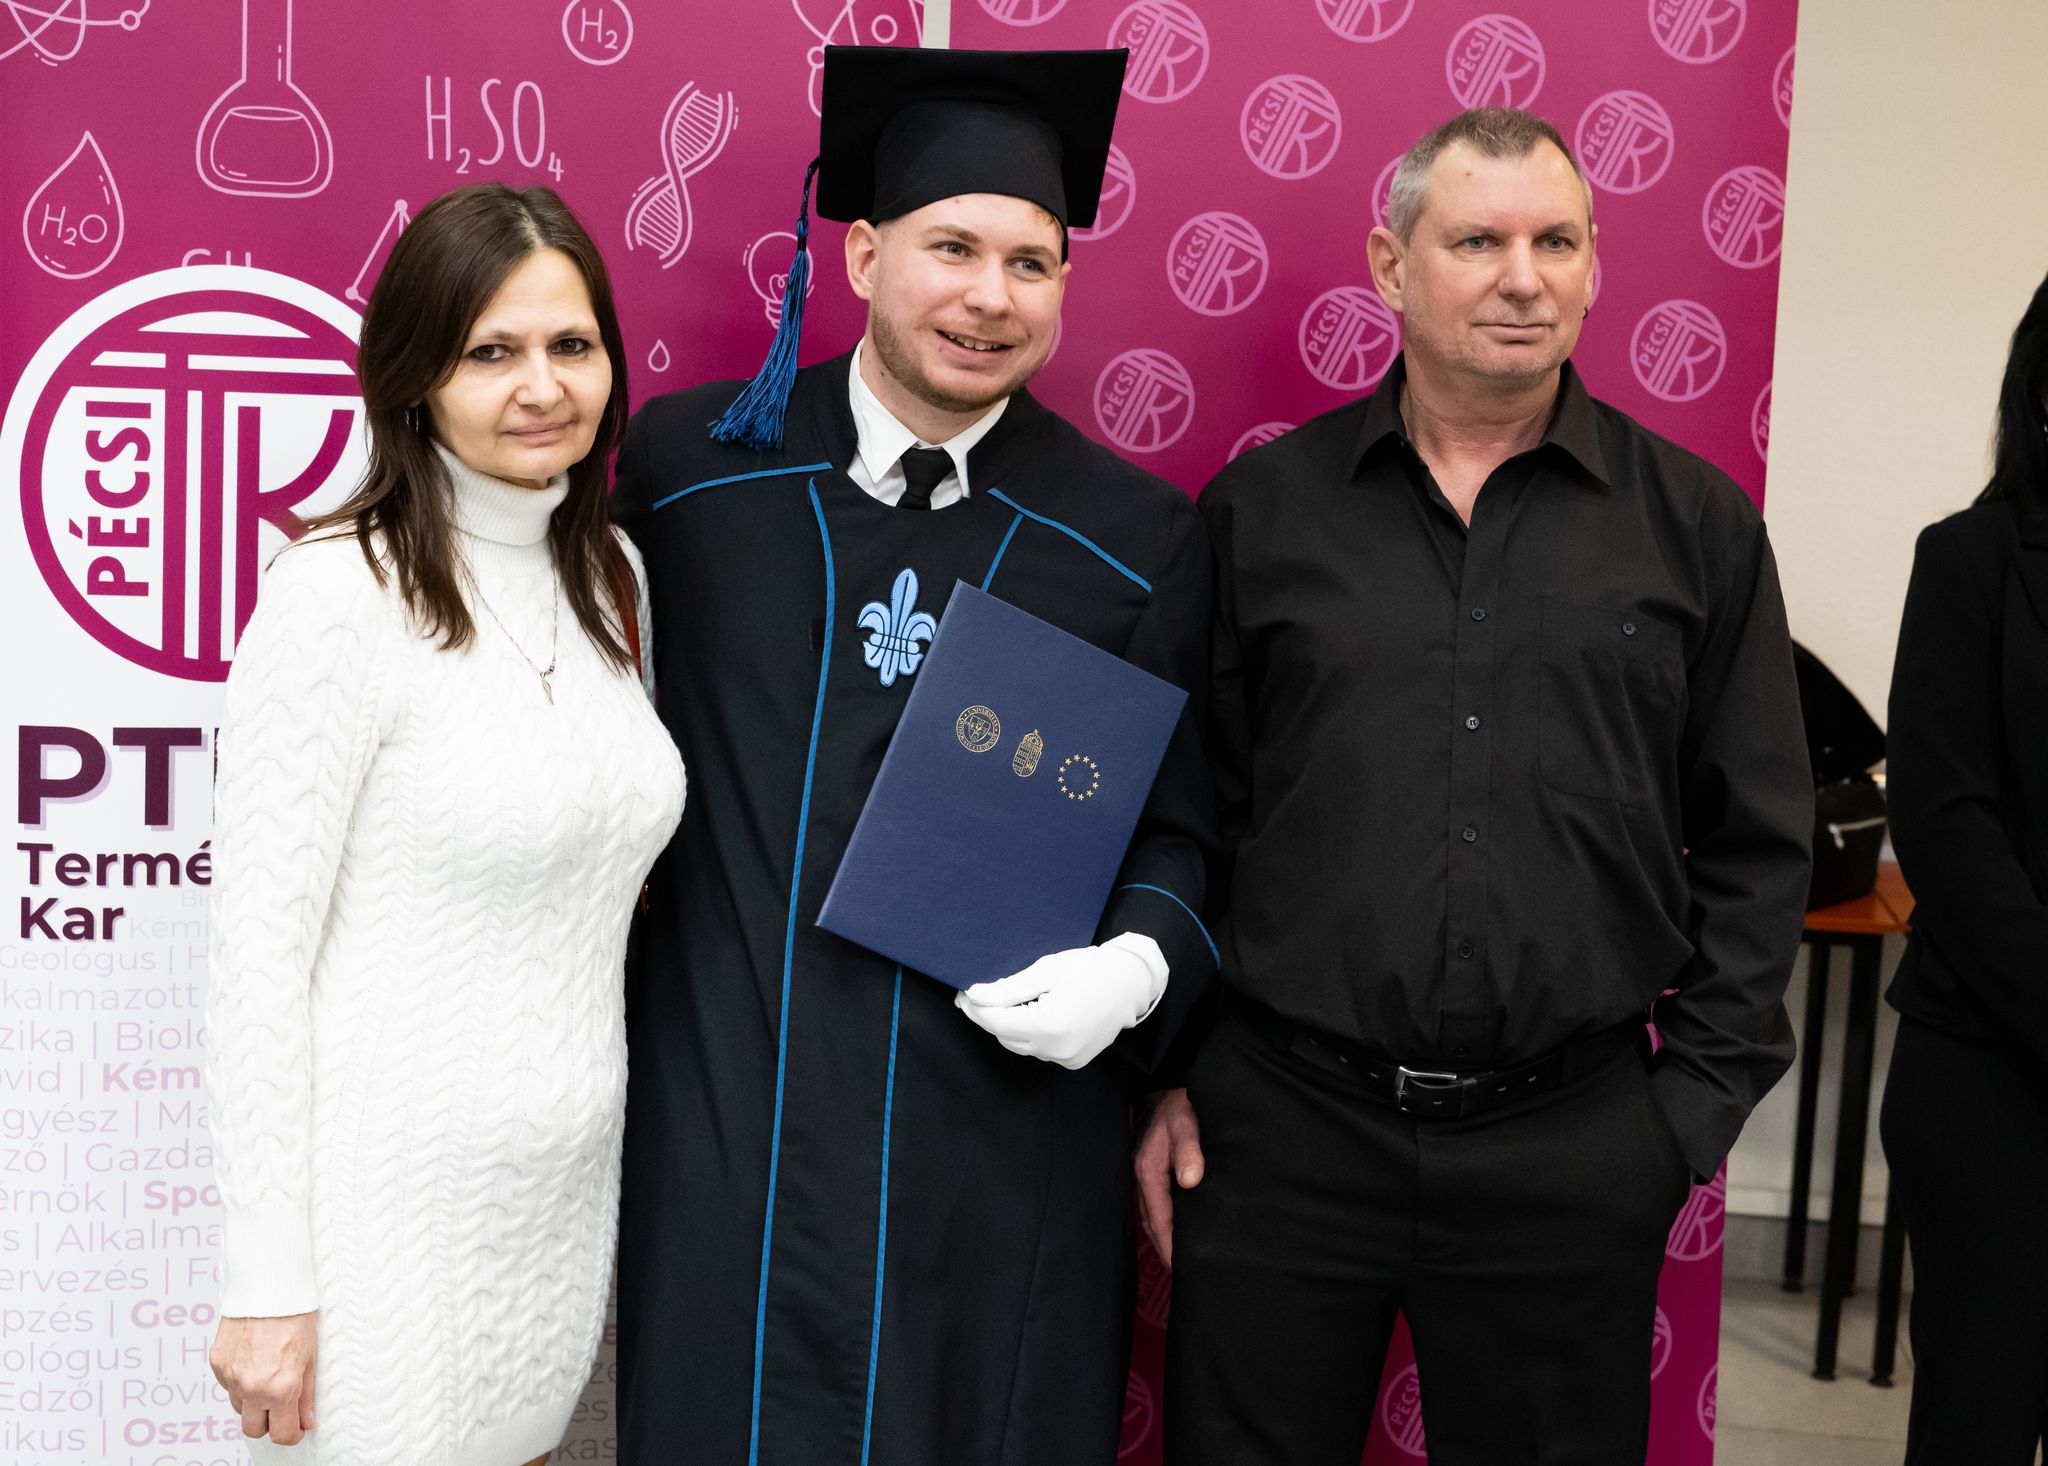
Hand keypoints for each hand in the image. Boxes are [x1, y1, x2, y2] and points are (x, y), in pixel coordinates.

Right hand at [210, 1312, 317, 1444]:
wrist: (269, 1287)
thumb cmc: (294, 1316)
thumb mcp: (310, 1359)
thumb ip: (306, 1395)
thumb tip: (306, 1421)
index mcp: (280, 1387)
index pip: (282, 1434)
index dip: (292, 1434)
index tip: (296, 1429)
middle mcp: (252, 1387)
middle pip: (254, 1430)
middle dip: (269, 1422)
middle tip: (282, 1405)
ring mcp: (231, 1377)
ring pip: (240, 1407)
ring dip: (253, 1400)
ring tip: (268, 1374)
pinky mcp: (217, 1364)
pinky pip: (227, 1386)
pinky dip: (239, 1381)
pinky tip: (253, 1360)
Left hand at [955, 933, 1166, 1069]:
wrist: (1130, 983)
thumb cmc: (1090, 969)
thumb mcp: (1046, 971)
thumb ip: (1008, 989)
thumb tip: (975, 995)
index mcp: (1050, 1026)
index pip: (996, 1022)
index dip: (976, 1009)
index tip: (963, 994)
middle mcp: (1058, 1050)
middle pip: (1005, 1036)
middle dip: (989, 1016)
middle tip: (978, 995)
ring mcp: (1067, 1059)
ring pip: (1020, 1046)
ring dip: (1008, 1026)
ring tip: (1004, 1002)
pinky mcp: (1074, 1061)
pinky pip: (1039, 1050)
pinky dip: (1029, 1035)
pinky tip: (1031, 1015)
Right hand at [1134, 1087, 1204, 1267]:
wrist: (1167, 1085)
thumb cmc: (1178, 1106)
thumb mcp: (1186, 1123)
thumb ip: (1189, 1150)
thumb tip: (1191, 1180)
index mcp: (1147, 1171)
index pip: (1159, 1220)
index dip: (1170, 1246)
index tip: (1182, 1268)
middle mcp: (1141, 1176)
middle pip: (1152, 1222)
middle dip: (1165, 1248)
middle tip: (1183, 1273)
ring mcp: (1144, 1173)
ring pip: (1152, 1214)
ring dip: (1164, 1235)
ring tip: (1179, 1257)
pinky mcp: (1152, 1168)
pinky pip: (1156, 1203)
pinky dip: (1164, 1220)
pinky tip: (1177, 1227)